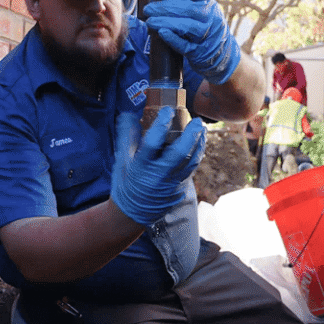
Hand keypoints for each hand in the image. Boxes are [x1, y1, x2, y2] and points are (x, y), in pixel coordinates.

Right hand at [111, 107, 205, 225]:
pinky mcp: (179, 188)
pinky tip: (199, 144)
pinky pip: (191, 170)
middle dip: (190, 136)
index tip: (167, 111)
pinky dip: (197, 155)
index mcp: (140, 166)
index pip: (152, 143)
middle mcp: (158, 175)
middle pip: (179, 153)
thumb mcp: (121, 160)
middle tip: (197, 121)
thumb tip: (130, 115)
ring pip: (190, 162)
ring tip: (202, 129)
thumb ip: (127, 137)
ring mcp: (170, 183)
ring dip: (199, 144)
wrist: (132, 213)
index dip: (160, 126)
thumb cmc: (125, 183)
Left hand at [144, 0, 240, 83]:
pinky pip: (185, 45)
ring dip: (165, 22)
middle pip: (186, 8)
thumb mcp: (202, 11)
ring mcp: (207, 35)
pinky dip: (172, 38)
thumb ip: (186, 2)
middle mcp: (210, 17)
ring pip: (185, 25)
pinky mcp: (200, 52)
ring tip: (149, 21)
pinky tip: (161, 33)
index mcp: (208, 3)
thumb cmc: (206, 28)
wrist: (223, 54)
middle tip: (148, 9)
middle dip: (163, 7)